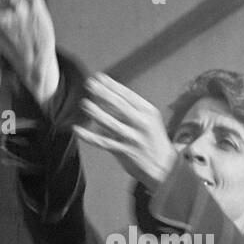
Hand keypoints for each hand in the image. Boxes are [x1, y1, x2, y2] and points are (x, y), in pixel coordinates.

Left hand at [73, 75, 179, 189]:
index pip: (127, 95)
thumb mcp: (150, 119)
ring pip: (111, 123)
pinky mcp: (124, 151)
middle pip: (119, 105)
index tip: (99, 77)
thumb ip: (132, 109)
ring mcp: (132, 138)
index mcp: (148, 112)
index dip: (112, 85)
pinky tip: (78, 130)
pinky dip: (89, 137)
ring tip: (85, 104)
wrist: (164, 166)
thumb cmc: (154, 141)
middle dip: (103, 93)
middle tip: (90, 84)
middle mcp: (141, 124)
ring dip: (96, 113)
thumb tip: (108, 97)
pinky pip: (103, 142)